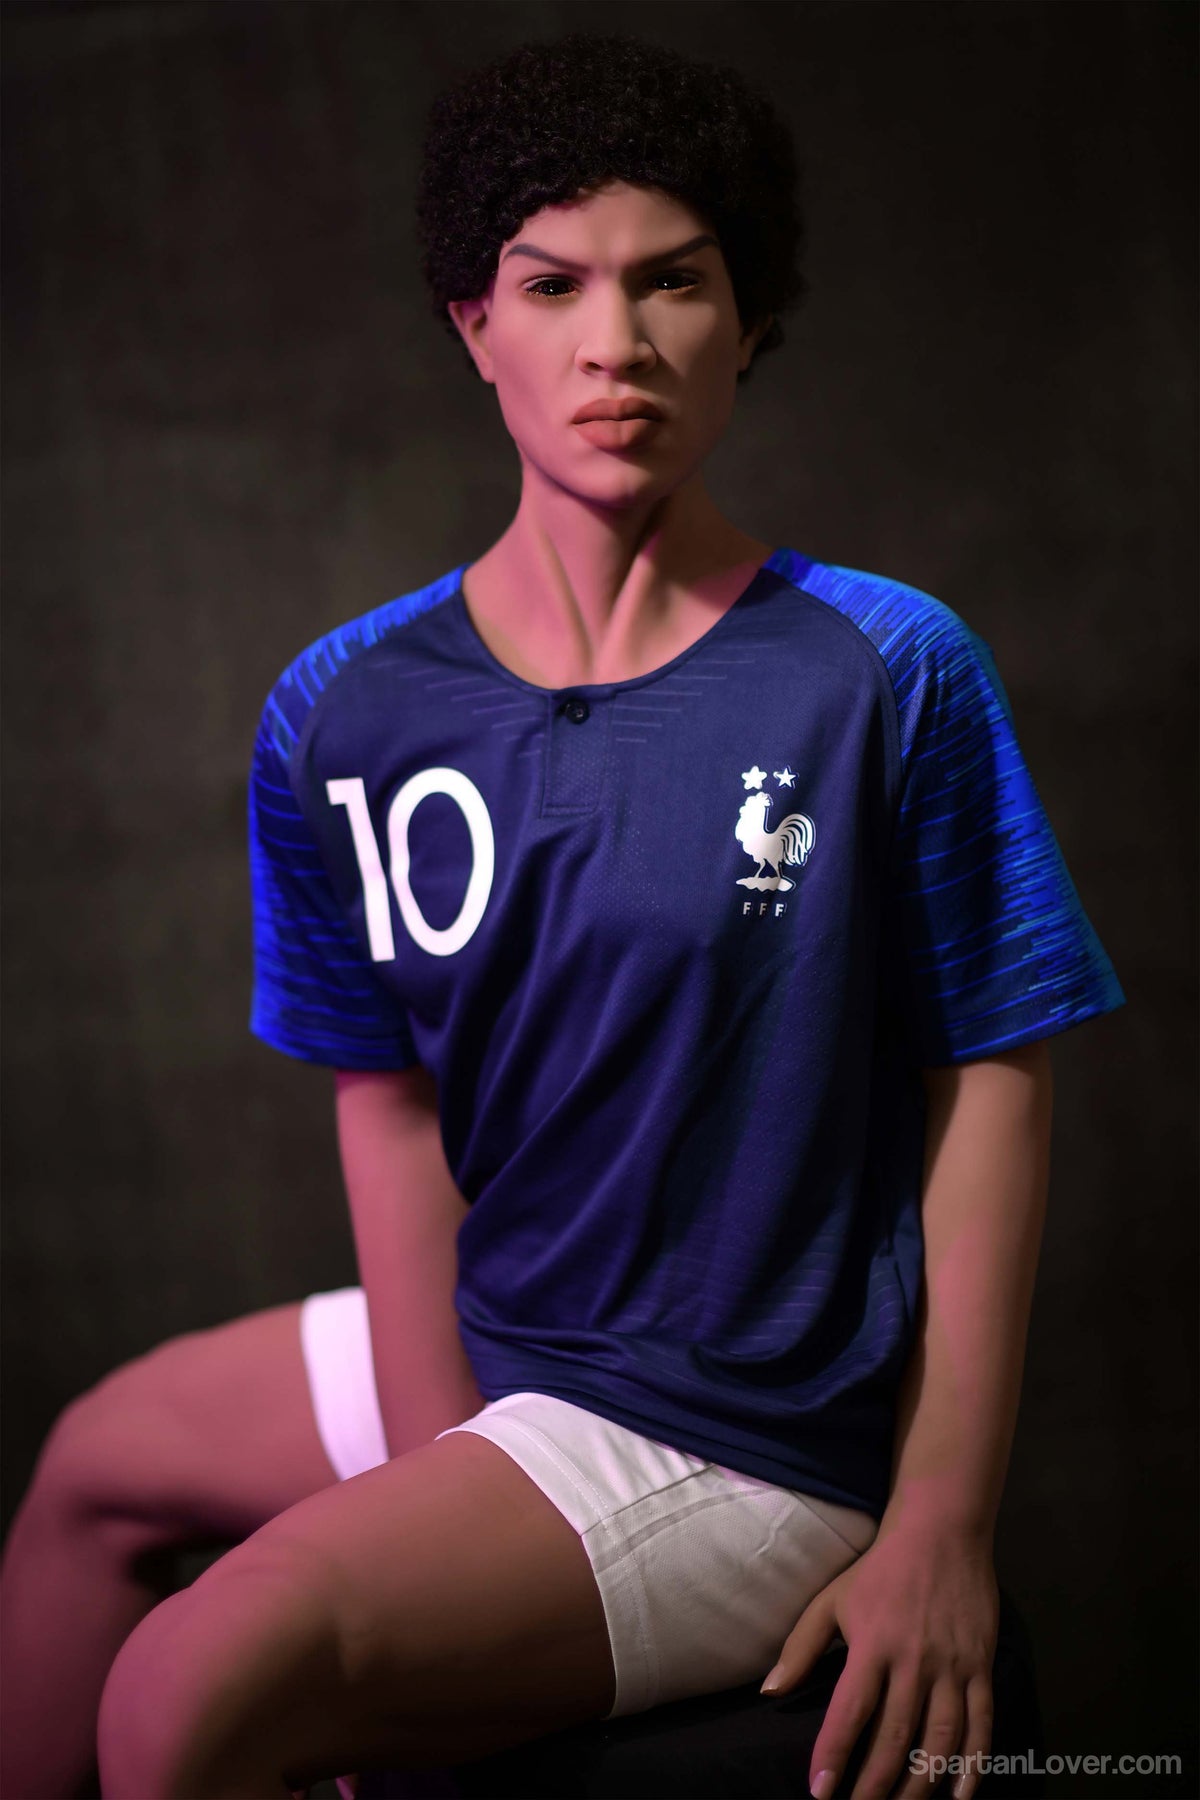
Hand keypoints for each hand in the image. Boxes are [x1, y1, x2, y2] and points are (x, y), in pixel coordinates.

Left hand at [760, 1515, 998, 1799]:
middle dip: (875, 1786)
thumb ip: (801, 1646)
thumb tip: (770, 1691)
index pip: (851, 1712)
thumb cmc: (880, 1568)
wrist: (941, 1531)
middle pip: (895, 1737)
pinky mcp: (981, 1666)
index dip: (834, 1755)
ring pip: (939, 1740)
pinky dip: (973, 1764)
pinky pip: (981, 1724)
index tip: (821, 1793)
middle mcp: (913, 1661)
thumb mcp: (832, 1599)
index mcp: (872, 1645)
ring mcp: (952, 1666)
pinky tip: (959, 1795)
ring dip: (920, 1785)